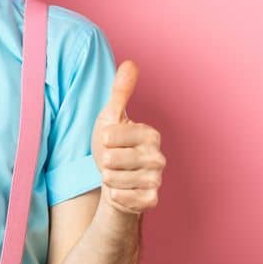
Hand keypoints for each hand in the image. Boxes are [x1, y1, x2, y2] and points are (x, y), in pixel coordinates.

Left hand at [91, 60, 165, 215]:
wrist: (114, 181)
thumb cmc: (112, 146)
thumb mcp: (110, 117)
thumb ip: (120, 91)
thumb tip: (131, 63)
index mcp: (150, 134)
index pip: (111, 136)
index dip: (103, 140)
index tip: (111, 142)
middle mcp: (159, 156)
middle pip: (111, 159)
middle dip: (103, 161)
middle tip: (112, 161)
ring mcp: (157, 180)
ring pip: (115, 180)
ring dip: (108, 178)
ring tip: (116, 174)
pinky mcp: (151, 200)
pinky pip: (124, 198)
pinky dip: (115, 194)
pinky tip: (121, 190)